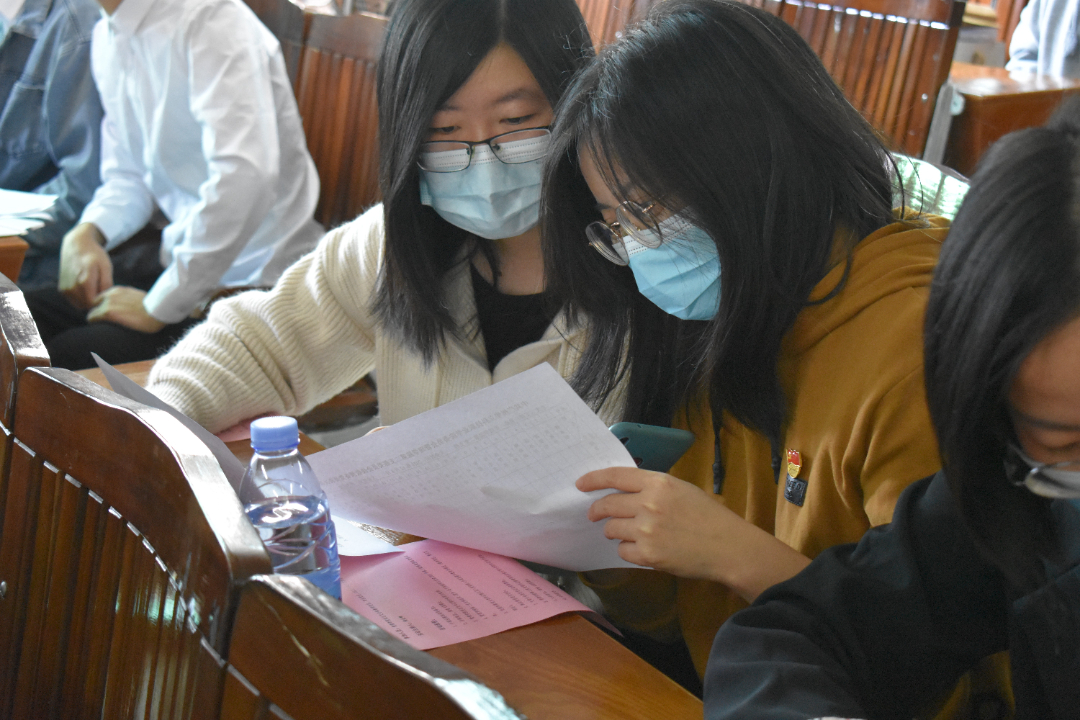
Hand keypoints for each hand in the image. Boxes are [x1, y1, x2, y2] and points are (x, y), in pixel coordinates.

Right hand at [59, 223, 112, 308]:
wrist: (76, 245)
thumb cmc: (94, 256)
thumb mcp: (106, 267)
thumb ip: (106, 284)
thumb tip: (105, 300)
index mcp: (84, 282)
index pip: (95, 304)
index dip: (103, 301)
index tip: (108, 292)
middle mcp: (72, 287)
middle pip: (88, 306)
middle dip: (96, 301)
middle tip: (101, 288)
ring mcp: (65, 289)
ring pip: (81, 305)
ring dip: (88, 300)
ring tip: (95, 287)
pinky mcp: (62, 290)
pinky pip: (75, 301)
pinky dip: (81, 297)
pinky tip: (87, 287)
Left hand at [87, 287, 166, 332]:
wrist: (158, 312)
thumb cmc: (154, 310)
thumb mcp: (139, 299)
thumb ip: (129, 299)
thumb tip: (131, 307)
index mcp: (119, 290)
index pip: (103, 297)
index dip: (104, 306)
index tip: (110, 315)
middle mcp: (111, 294)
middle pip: (95, 303)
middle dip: (97, 311)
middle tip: (105, 322)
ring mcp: (108, 302)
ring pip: (91, 311)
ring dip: (95, 318)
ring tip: (102, 327)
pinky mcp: (107, 312)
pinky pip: (91, 317)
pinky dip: (93, 322)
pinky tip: (100, 328)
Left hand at [577, 467, 810, 600]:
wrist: (728, 547)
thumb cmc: (709, 517)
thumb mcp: (682, 490)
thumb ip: (654, 489)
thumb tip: (624, 493)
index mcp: (659, 483)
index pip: (616, 476)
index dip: (594, 479)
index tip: (580, 484)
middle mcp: (649, 503)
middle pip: (607, 505)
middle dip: (597, 511)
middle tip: (595, 515)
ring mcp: (647, 530)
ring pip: (612, 529)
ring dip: (615, 532)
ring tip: (632, 534)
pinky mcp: (648, 554)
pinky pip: (622, 551)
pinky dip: (629, 551)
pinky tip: (645, 549)